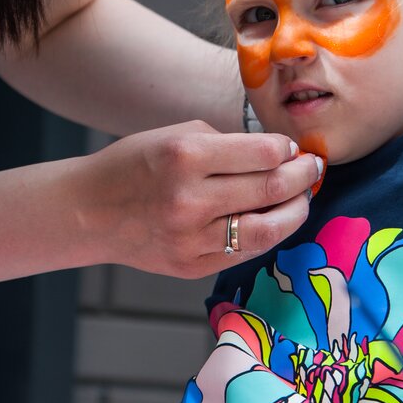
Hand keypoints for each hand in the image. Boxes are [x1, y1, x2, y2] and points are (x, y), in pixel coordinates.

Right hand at [82, 120, 323, 278]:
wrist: (89, 211)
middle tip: (313, 169)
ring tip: (302, 198)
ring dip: (295, 211)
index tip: (292, 148)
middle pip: (272, 190)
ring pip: (267, 229)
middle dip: (302, 177)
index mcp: (185, 157)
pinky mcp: (191, 266)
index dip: (288, 149)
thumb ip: (226, 143)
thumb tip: (278, 154)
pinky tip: (274, 221)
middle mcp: (189, 200)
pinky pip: (245, 253)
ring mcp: (190, 239)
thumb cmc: (134, 165)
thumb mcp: (175, 135)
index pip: (263, 153)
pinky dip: (268, 235)